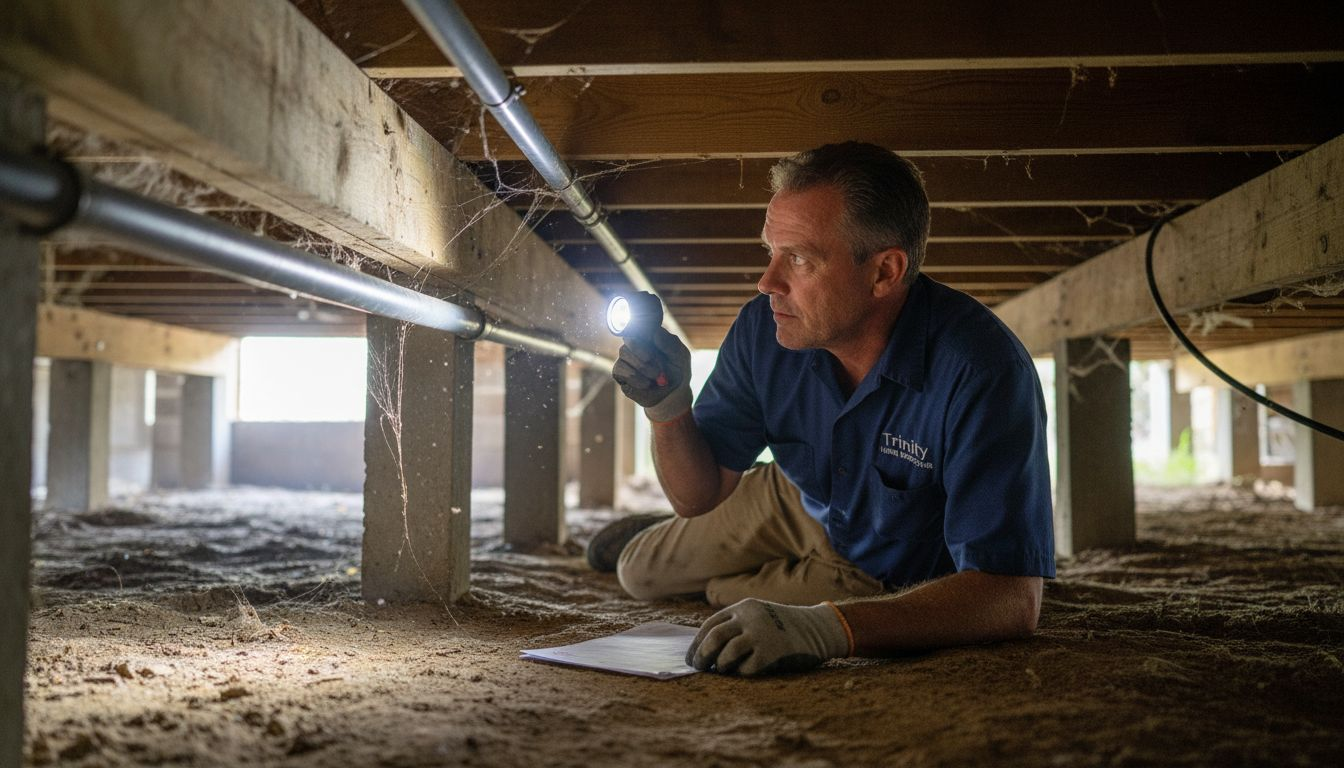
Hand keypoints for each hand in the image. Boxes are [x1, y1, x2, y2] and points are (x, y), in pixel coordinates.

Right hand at [611, 326, 691, 421]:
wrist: (671, 393)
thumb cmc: (677, 370)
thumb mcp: (681, 356)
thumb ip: (670, 344)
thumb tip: (655, 332)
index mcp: (649, 335)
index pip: (639, 324)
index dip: (642, 330)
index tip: (652, 340)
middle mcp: (634, 343)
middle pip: (630, 338)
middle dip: (646, 353)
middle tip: (660, 368)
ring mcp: (625, 357)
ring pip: (625, 353)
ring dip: (643, 367)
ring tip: (657, 377)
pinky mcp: (619, 372)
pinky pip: (621, 369)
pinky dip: (636, 378)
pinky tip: (647, 384)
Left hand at [686, 599, 850, 675]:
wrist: (818, 629)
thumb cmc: (783, 627)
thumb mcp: (758, 616)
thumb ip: (736, 625)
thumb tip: (706, 650)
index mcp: (743, 607)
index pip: (710, 625)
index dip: (697, 643)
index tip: (691, 658)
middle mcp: (749, 618)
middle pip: (714, 638)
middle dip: (702, 656)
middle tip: (699, 668)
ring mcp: (761, 634)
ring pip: (726, 654)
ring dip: (721, 666)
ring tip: (723, 670)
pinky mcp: (772, 652)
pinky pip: (746, 668)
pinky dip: (741, 673)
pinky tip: (746, 671)